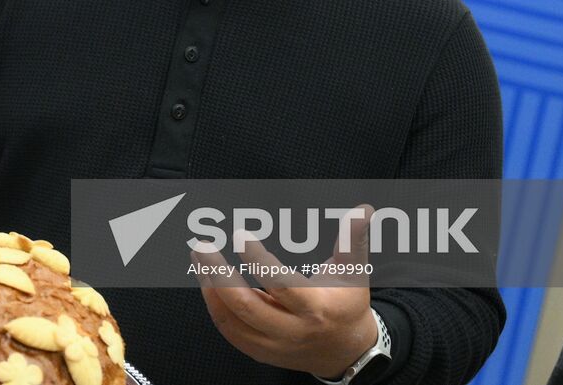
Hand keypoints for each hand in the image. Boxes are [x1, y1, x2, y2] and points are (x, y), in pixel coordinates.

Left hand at [191, 205, 377, 379]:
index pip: (282, 285)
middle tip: (202, 245)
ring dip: (210, 288)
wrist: (346, 352)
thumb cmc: (347, 304)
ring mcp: (274, 346)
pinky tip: (207, 281)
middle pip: (248, 307)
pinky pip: (230, 332)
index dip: (258, 261)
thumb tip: (363, 209)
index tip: (240, 235)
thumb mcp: (353, 272)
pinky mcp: (261, 353)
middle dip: (219, 274)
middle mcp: (293, 331)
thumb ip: (353, 240)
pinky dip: (215, 306)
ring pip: (232, 321)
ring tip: (199, 258)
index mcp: (316, 308)